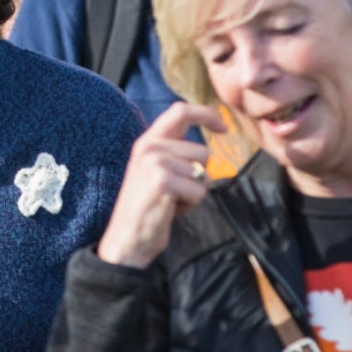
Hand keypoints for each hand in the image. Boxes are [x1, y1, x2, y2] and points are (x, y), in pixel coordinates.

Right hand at [96, 102, 223, 267]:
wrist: (126, 239)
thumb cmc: (148, 208)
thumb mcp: (156, 171)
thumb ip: (175, 154)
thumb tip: (208, 150)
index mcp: (148, 141)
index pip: (180, 111)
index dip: (207, 115)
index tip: (224, 128)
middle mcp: (150, 147)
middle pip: (203, 153)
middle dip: (198, 177)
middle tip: (173, 193)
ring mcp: (155, 163)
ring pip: (203, 173)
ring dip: (193, 192)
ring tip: (169, 201)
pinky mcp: (162, 181)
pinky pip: (199, 192)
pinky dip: (190, 206)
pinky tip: (170, 210)